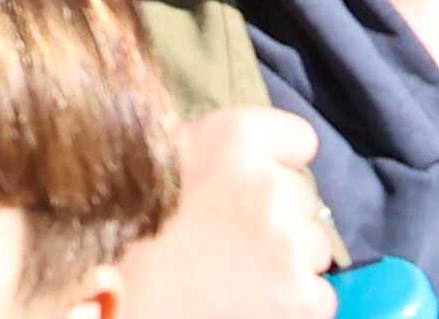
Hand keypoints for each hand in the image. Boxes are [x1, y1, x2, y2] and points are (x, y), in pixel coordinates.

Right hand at [137, 110, 339, 318]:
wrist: (117, 295)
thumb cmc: (130, 224)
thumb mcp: (172, 158)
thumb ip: (223, 154)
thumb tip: (262, 162)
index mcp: (236, 137)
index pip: (299, 139)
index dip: (277, 162)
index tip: (253, 182)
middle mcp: (270, 183)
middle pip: (304, 197)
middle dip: (277, 216)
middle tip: (230, 238)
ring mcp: (288, 242)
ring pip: (316, 247)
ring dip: (288, 259)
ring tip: (238, 273)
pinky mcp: (299, 296)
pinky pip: (322, 294)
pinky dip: (294, 302)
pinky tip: (253, 301)